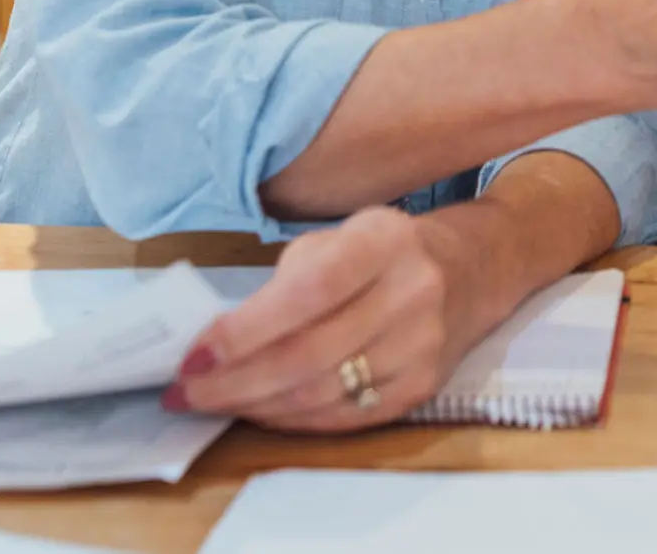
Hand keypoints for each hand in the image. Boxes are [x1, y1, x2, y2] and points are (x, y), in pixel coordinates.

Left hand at [166, 207, 473, 432]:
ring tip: (214, 402)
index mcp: (384, 242)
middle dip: (235, 381)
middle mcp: (412, 294)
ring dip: (256, 405)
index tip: (194, 355)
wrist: (471, 270)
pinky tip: (261, 410)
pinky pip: (345, 417)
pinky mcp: (422, 387)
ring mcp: (422, 347)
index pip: (308, 293)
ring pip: (322, 394)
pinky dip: (294, 420)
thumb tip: (219, 342)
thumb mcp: (340, 237)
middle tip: (185, 392)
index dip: (245, 330)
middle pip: (309, 355)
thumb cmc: (384, 251)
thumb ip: (287, 281)